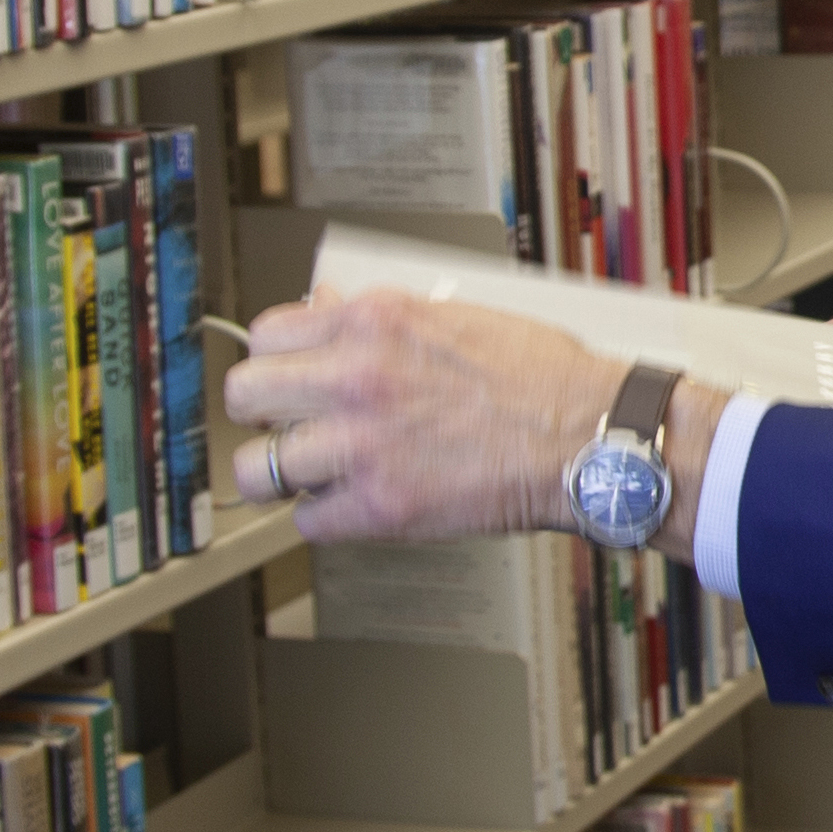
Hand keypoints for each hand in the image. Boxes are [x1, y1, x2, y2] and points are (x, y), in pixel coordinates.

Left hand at [224, 284, 624, 542]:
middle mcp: (359, 377)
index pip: (268, 333)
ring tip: (313, 474)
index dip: (278, 359)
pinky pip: (307, 522)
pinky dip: (329, 518)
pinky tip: (358, 501)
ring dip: (284, 475)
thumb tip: (328, 309)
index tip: (290, 376)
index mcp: (377, 321)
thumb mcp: (457, 315)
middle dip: (263, 414)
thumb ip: (382, 317)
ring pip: (257, 469)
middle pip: (243, 395)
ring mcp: (363, 444)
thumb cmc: (542, 378)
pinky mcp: (379, 505)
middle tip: (290, 425)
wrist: (589, 435)